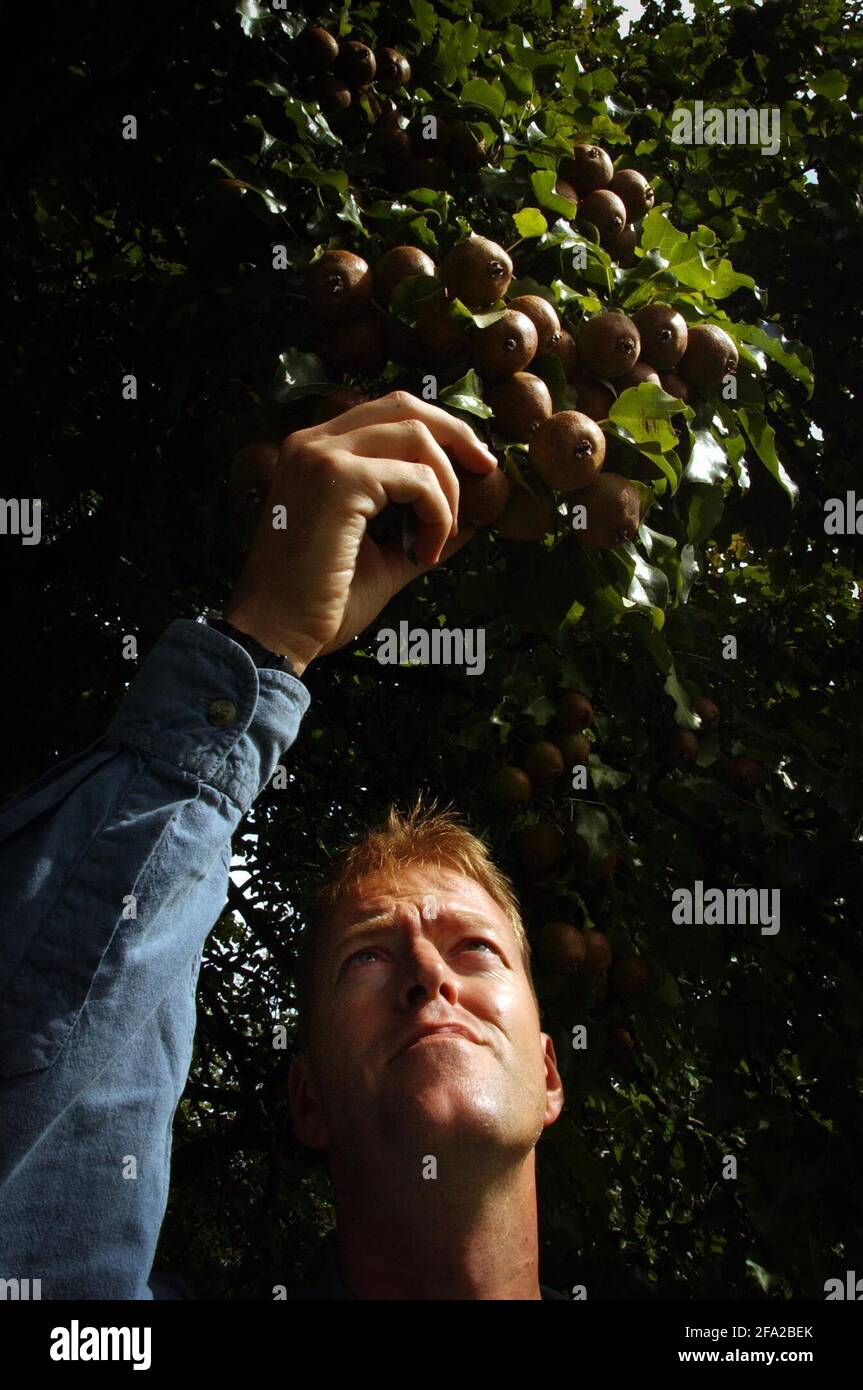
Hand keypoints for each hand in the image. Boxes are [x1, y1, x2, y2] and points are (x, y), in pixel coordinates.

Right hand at [224, 390, 498, 674]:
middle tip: (486, 473)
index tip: (472, 466)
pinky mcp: (340, 480)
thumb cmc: (320, 601)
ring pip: (418, 437)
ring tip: (440, 536)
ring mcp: (323, 457)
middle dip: (457, 436)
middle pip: (406, 406)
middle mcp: (314, 442)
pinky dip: (437, 513)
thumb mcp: (383, 555)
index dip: (438, 431)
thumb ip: (422, 527)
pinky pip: (417, 479)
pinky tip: (425, 551)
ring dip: (447, 488)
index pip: (387, 413)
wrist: (276, 632)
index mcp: (315, 451)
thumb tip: (475, 517)